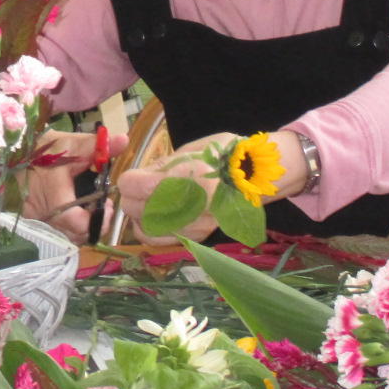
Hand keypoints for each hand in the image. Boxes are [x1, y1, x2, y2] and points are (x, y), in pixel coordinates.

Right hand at [25, 130, 99, 241]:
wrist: (18, 153)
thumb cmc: (48, 149)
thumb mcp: (74, 144)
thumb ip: (99, 147)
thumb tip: (124, 139)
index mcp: (54, 191)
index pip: (75, 220)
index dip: (96, 220)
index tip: (107, 206)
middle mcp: (42, 209)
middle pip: (74, 233)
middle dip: (94, 224)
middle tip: (103, 207)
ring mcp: (35, 217)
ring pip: (66, 235)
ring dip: (83, 227)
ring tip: (91, 209)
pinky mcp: (32, 221)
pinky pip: (56, 231)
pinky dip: (70, 227)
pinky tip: (77, 212)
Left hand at [115, 133, 231, 244]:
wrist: (258, 179)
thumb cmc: (225, 156)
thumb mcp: (191, 150)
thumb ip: (161, 166)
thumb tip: (135, 178)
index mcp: (193, 177)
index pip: (141, 187)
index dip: (130, 180)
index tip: (133, 175)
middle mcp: (194, 207)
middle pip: (138, 208)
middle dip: (131, 196)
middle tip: (137, 185)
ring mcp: (195, 226)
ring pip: (144, 227)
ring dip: (138, 213)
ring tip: (146, 199)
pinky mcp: (196, 238)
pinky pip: (159, 238)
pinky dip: (149, 227)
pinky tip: (156, 214)